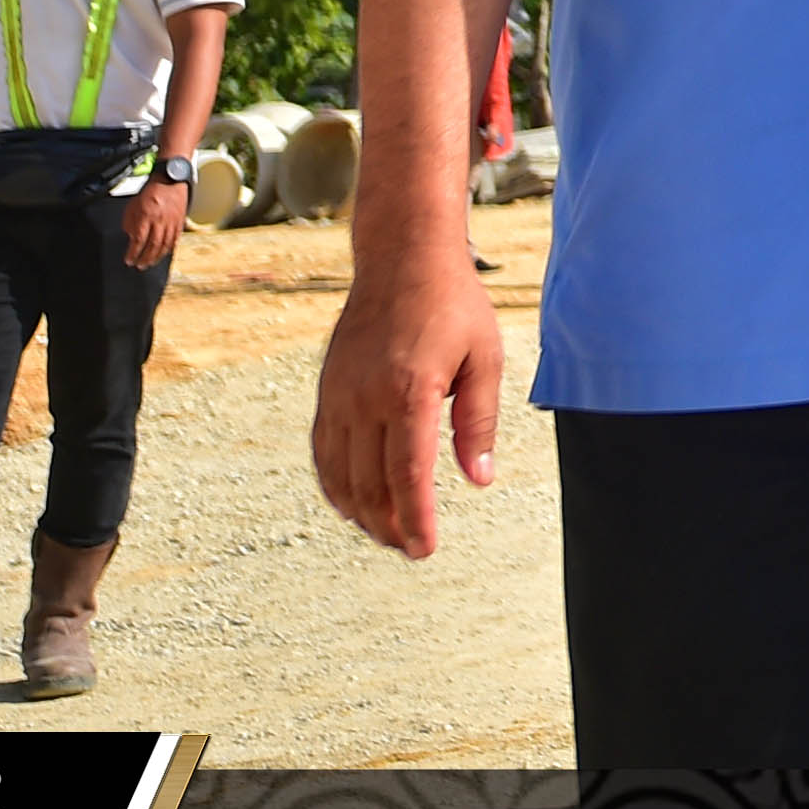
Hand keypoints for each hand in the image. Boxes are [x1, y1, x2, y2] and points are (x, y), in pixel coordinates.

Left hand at [121, 176, 190, 272]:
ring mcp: (172, 222)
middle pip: (153, 245)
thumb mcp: (132, 206)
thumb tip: (131, 239)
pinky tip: (164, 254)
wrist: (170, 180)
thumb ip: (130, 223)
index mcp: (146, 215)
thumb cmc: (149, 192)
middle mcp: (160, 220)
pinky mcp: (180, 222)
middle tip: (139, 266)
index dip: (133, 253)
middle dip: (145, 258)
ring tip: (150, 263)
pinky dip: (169, 249)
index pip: (139, 240)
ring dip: (157, 257)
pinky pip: (175, 239)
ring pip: (165, 245)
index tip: (128, 260)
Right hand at [310, 247, 501, 557]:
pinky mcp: (327, 390)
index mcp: (409, 391)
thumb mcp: (485, 357)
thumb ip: (478, 422)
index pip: (408, 475)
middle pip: (370, 484)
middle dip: (389, 525)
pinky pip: (323, 451)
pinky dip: (335, 484)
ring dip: (361, 512)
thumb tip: (479, 480)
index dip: (415, 520)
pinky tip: (352, 503)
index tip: (424, 549)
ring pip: (340, 474)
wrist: (402, 259)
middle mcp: (366, 397)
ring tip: (386, 533)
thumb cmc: (453, 305)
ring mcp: (339, 395)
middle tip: (410, 548)